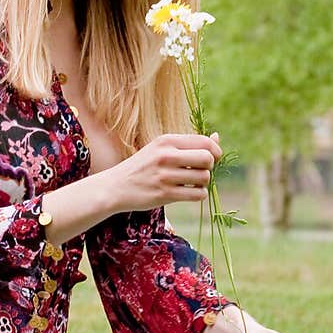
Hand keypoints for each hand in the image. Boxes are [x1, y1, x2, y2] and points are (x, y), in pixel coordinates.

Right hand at [108, 132, 222, 211]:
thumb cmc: (143, 166)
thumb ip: (189, 143)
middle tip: (200, 171)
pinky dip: (198, 194)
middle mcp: (166, 156)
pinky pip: (197, 195)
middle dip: (209, 167)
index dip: (216, 151)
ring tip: (192, 183)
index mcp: (166, 140)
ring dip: (203, 183)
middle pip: (207, 159)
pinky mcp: (165, 194)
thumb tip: (217, 137)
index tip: (213, 158)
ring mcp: (165, 176)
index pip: (204, 142)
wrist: (116, 187)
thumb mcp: (161, 148)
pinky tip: (189, 192)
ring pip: (204, 178)